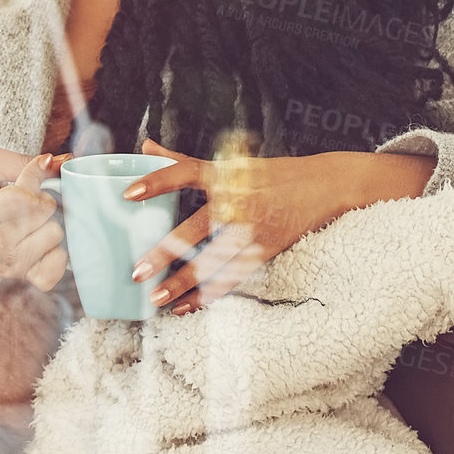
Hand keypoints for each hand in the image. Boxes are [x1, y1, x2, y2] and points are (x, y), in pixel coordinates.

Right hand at [0, 144, 75, 290]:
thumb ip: (23, 161)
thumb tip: (63, 162)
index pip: (24, 197)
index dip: (33, 177)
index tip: (29, 172)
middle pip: (44, 211)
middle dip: (40, 198)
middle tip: (25, 199)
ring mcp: (9, 266)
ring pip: (55, 234)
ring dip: (47, 222)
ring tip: (28, 220)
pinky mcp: (25, 277)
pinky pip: (57, 266)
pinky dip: (55, 251)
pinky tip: (38, 240)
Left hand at [121, 137, 416, 313]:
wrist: (325, 185)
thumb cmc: (268, 173)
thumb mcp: (229, 162)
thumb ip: (183, 159)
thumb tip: (145, 146)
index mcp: (222, 175)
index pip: (184, 172)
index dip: (156, 181)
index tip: (128, 194)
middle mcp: (235, 200)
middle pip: (194, 228)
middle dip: (165, 252)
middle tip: (137, 272)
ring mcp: (252, 228)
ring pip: (212, 260)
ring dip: (184, 283)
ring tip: (156, 300)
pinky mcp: (266, 249)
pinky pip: (233, 276)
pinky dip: (209, 294)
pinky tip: (186, 307)